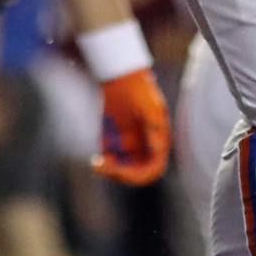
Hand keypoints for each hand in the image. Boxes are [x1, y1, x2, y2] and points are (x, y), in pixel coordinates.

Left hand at [93, 67, 169, 184]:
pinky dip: (103, 164)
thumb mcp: (149, 106)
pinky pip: (109, 161)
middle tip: (105, 168)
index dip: (140, 175)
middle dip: (120, 175)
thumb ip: (154, 126)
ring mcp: (129, 147)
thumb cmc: (140, 91)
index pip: (153, 170)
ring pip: (121, 170)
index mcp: (159, 143)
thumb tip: (158, 149)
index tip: (122, 173)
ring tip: (97, 164)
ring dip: (110, 172)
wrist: (122, 79)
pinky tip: (96, 160)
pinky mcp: (114, 143)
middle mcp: (145, 149)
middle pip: (135, 174)